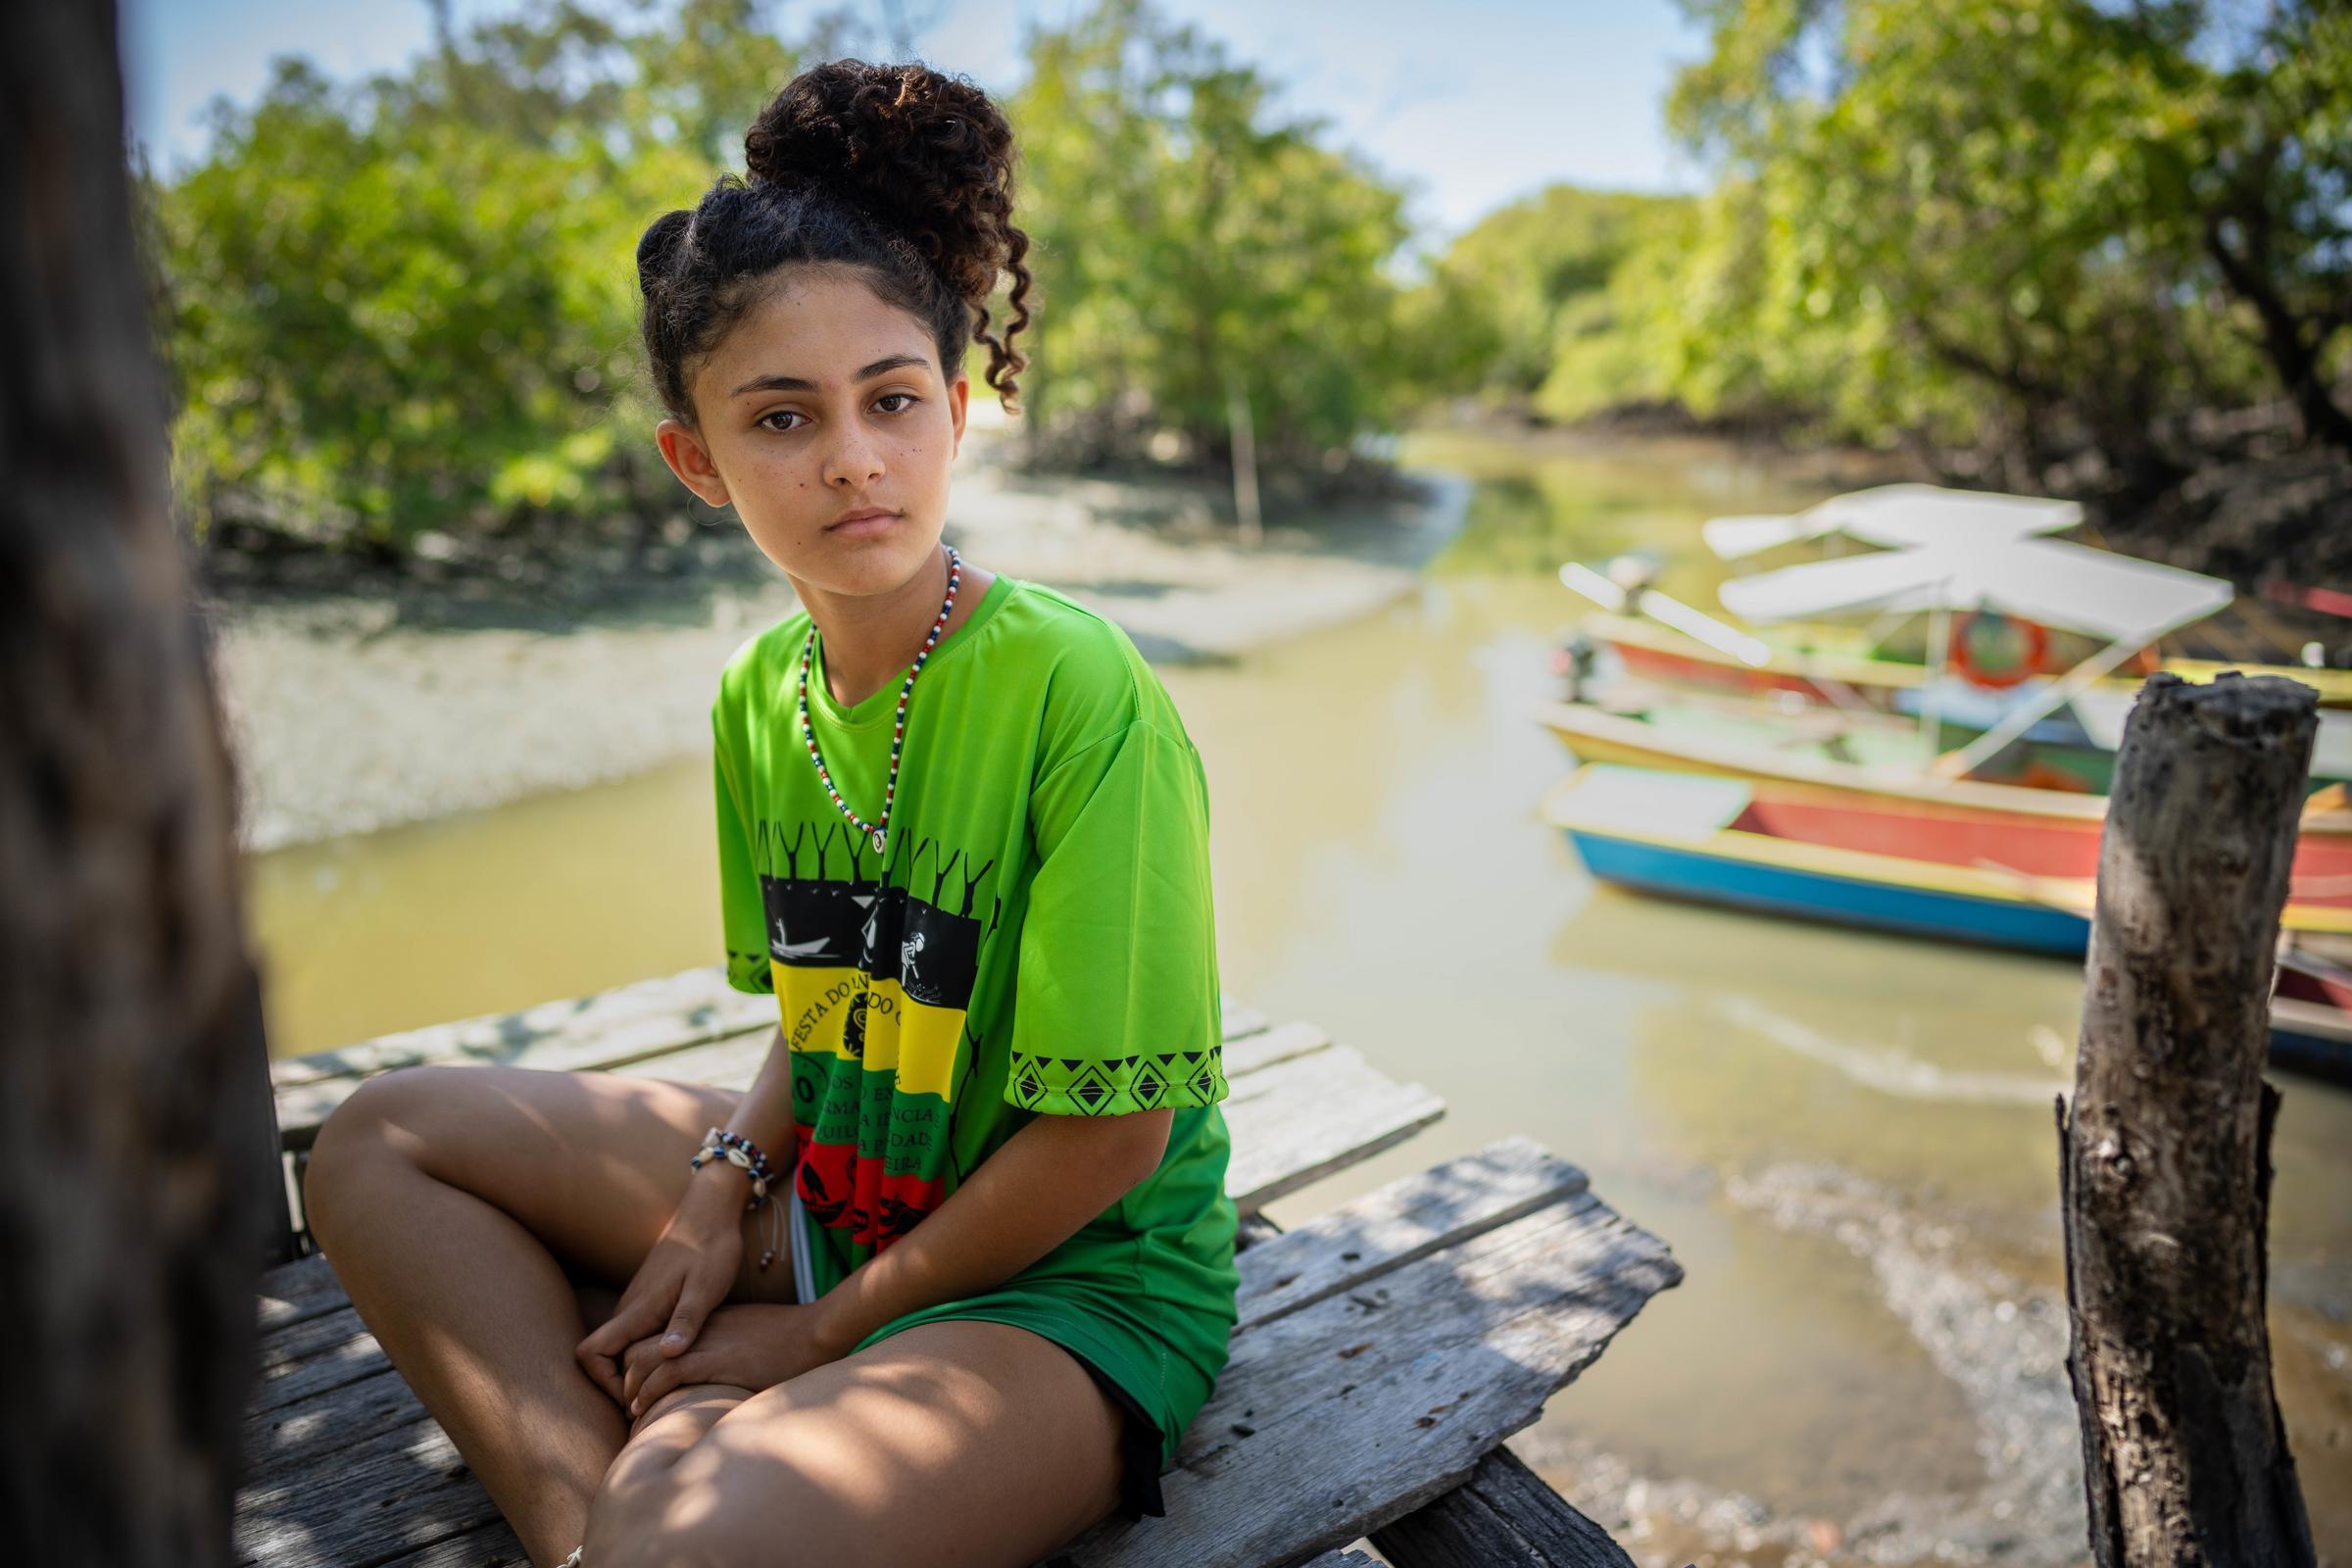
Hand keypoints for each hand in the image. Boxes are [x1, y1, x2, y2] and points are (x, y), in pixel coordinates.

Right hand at [575, 1173, 743, 1408]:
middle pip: (602, 1359)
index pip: (592, 1353)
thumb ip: (686, 1321)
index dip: (603, 1382)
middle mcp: (630, 1309)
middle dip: (621, 1385)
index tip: (636, 1394)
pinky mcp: (650, 1300)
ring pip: (620, 1348)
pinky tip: (677, 1361)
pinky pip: (635, 1336)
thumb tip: (666, 1356)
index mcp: (638, 1309)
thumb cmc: (711, 1248)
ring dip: (634, 1371)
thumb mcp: (707, 1287)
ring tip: (669, 1386)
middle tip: (658, 1400)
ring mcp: (638, 1304)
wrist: (710, 1212)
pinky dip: (645, 1355)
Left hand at [618, 1302, 838, 1416]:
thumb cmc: (791, 1340)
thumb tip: (724, 1369)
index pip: (657, 1337)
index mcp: (707, 1322)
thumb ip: (730, 1348)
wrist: (814, 1332)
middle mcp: (699, 1329)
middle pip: (641, 1345)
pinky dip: (649, 1392)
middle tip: (631, 1400)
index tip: (642, 1384)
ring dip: (632, 1386)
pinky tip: (644, 1409)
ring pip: (644, 1359)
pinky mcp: (714, 1361)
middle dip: (628, 1374)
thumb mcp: (751, 1336)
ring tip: (633, 1409)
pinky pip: (667, 1374)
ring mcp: (704, 1343)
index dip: (642, 1361)